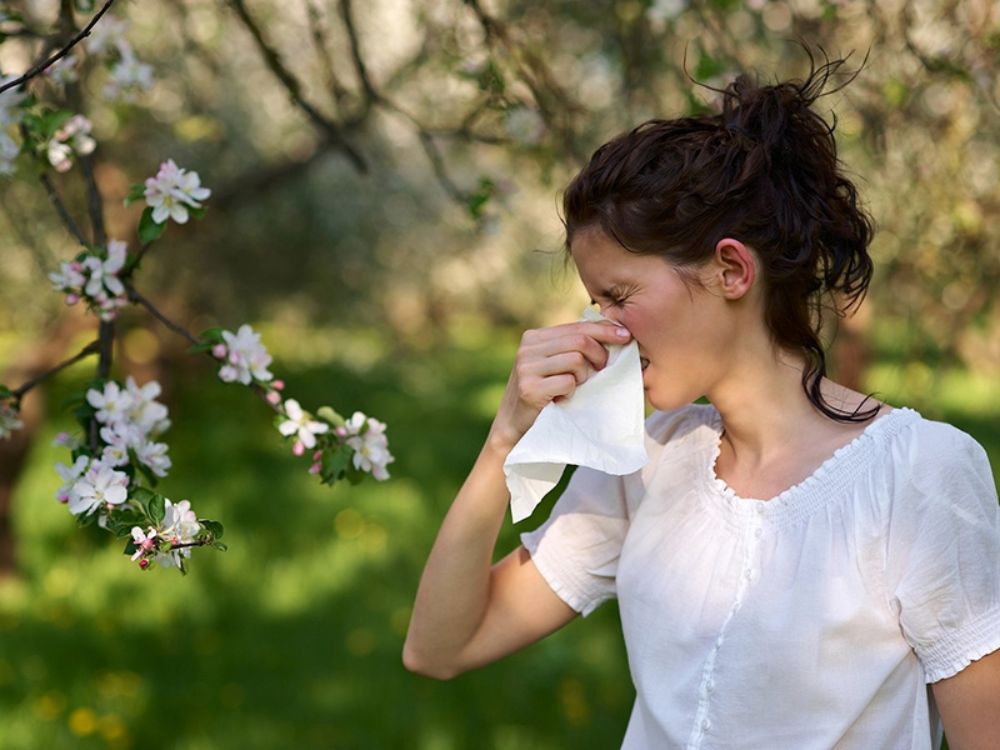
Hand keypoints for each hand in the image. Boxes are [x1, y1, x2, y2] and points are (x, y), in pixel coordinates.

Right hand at [487, 320, 631, 451]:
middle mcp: (527, 348)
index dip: (604, 330)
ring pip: (576, 360)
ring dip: (583, 377)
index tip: (625, 335)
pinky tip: (562, 398)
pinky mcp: (529, 388)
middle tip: (601, 370)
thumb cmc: (544, 394)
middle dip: (599, 355)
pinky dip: (572, 391)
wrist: (515, 426)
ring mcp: (526, 367)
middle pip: (579, 341)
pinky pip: (568, 382)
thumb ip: (572, 348)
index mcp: (534, 337)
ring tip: (574, 387)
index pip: (576, 327)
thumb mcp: (554, 364)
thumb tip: (611, 333)